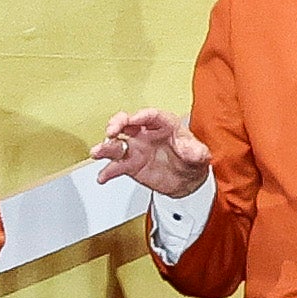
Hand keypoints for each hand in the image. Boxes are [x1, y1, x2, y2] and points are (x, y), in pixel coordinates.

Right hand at [91, 109, 212, 199]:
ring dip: (106, 147)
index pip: (150, 116)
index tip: (133, 119)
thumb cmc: (190, 160)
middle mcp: (145, 134)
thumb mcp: (199, 155)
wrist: (186, 181)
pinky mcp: (130, 165)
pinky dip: (108, 171)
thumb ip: (196, 151)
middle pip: (127, 123)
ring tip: (97, 152)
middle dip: (117, 124)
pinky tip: (103, 176)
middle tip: (112, 130)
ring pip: (117, 144)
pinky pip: (116, 167)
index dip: (140, 116)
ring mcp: (136, 149)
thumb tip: (192, 149)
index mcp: (163, 124)